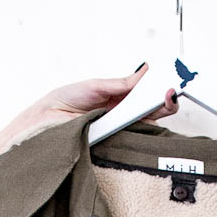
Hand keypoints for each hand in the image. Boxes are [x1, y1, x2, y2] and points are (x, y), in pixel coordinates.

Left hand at [3, 62, 177, 142]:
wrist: (45, 121)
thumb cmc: (64, 101)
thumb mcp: (94, 86)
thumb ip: (119, 84)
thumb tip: (142, 73)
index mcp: (117, 100)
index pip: (144, 97)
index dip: (159, 91)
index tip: (169, 83)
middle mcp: (120, 117)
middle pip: (150, 112)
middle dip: (164, 102)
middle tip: (171, 93)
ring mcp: (116, 131)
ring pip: (144, 126)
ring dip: (156, 114)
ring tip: (164, 100)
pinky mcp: (110, 143)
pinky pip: (129, 138)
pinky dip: (140, 130)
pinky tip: (148, 121)